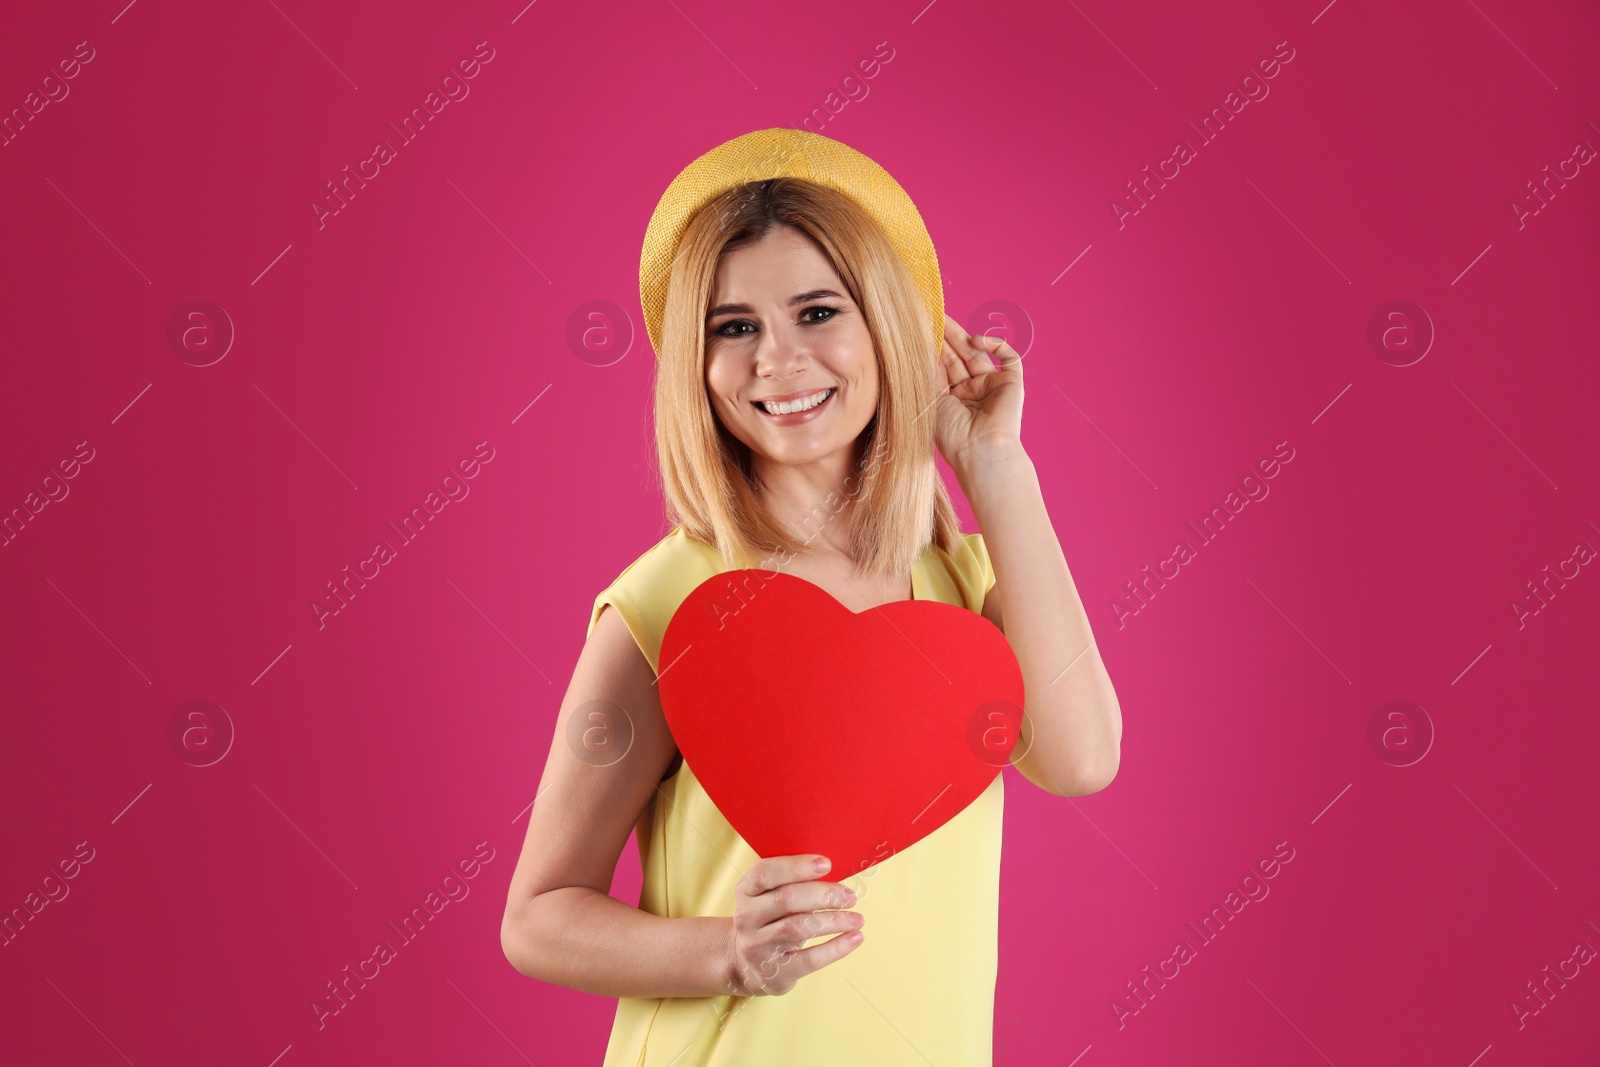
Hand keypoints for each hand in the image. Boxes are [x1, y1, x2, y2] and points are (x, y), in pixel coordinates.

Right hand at [725, 854, 864, 997]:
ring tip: (857, 918)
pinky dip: (837, 947)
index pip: (764, 872)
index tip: (826, 864)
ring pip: (799, 927)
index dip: (796, 866)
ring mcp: (758, 947)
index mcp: (745, 891)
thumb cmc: (770, 922)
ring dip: (834, 920)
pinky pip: (810, 959)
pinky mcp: (775, 972)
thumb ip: (791, 883)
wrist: (748, 966)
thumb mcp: (769, 899)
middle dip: (824, 894)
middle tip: (850, 896)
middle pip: (787, 899)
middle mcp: (746, 918)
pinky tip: (855, 938)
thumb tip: (834, 874)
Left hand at [932, 312, 1024, 471]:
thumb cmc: (952, 435)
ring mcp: (992, 386)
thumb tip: (919, 347)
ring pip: (978, 353)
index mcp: (952, 400)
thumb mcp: (932, 400)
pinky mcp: (1012, 383)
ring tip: (944, 320)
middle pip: (958, 357)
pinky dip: (995, 345)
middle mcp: (972, 392)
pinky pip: (1008, 357)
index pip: (942, 367)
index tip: (920, 331)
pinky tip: (977, 341)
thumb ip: (929, 373)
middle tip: (931, 316)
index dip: (932, 348)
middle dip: (945, 337)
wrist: (981, 451)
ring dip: (962, 336)